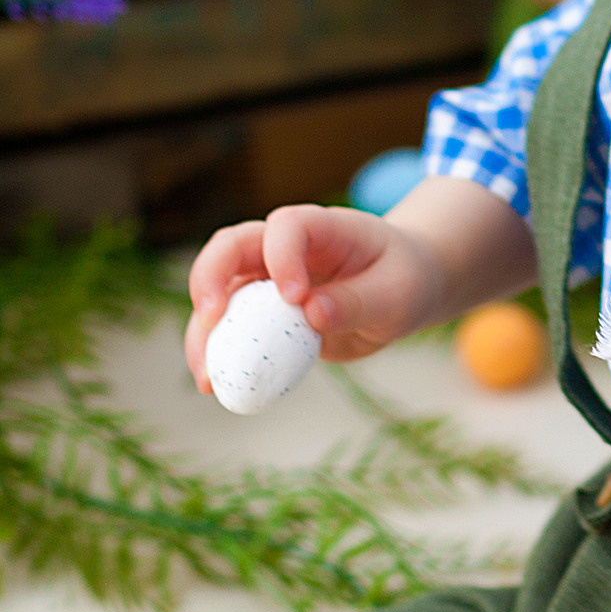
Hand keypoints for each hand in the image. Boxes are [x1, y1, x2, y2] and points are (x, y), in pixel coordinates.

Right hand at [185, 203, 446, 385]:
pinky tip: (212, 386)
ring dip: (204, 330)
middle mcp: (286, 247)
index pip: (288, 225)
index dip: (281, 255)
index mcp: (325, 228)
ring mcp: (268, 278)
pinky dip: (216, 354)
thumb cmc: (405, 280)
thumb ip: (358, 301)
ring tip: (205, 376)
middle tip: (213, 318)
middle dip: (212, 276)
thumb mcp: (398, 292)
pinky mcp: (262, 312)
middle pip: (231, 246)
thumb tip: (311, 314)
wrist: (402, 292)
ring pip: (219, 291)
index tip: (294, 297)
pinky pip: (230, 328)